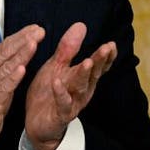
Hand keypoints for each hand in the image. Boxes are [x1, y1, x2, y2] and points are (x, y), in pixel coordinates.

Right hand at [0, 24, 45, 149]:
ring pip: (6, 66)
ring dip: (20, 54)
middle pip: (7, 51)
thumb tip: (19, 51)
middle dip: (24, 39)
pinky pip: (3, 87)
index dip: (21, 36)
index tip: (36, 27)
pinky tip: (21, 69)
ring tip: (33, 43)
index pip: (6, 46)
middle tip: (39, 30)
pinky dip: (12, 78)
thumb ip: (5, 66)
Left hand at [25, 22, 114, 149]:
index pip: (97, 65)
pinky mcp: (60, 114)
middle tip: (107, 48)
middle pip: (92, 73)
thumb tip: (81, 25)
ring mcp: (72, 103)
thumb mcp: (57, 67)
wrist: (37, 124)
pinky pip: (62, 103)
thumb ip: (68, 48)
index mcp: (82, 78)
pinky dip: (60, 93)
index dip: (106, 56)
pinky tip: (57, 82)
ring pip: (80, 87)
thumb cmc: (50, 92)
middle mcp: (82, 90)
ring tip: (86, 61)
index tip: (111, 44)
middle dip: (99, 61)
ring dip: (84, 74)